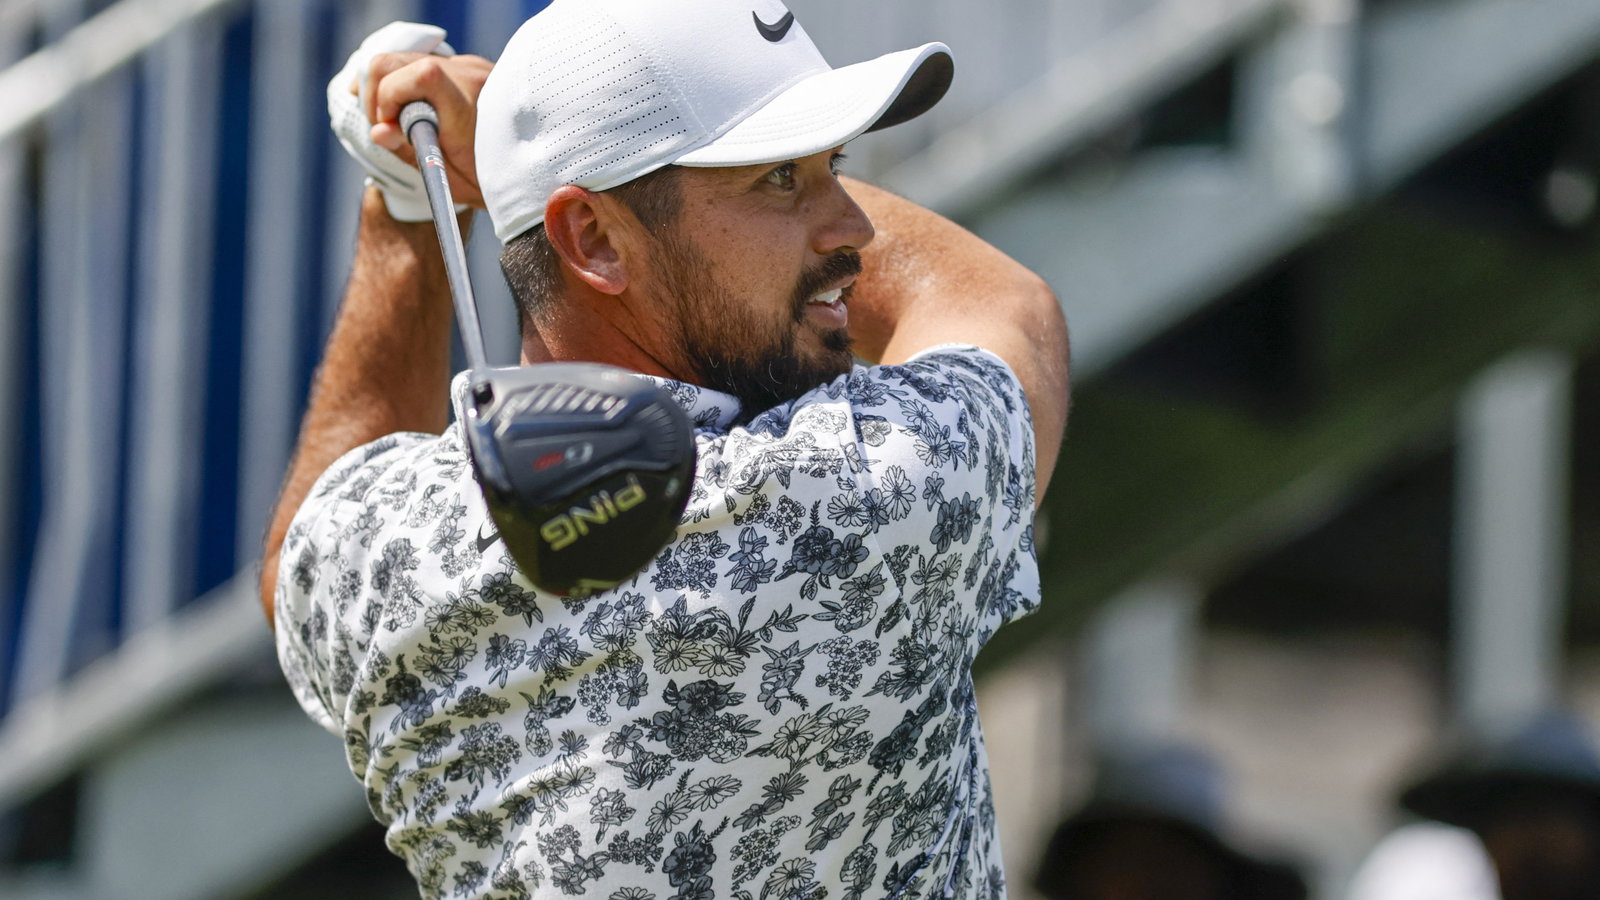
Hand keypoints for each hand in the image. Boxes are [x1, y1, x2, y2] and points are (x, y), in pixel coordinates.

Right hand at [328, 22, 491, 217]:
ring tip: (392, 120)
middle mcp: (471, 77)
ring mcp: (470, 66)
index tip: (388, 127)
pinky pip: (421, 62)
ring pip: (404, 58)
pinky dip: (404, 81)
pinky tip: (403, 105)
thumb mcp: (451, 181)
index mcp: (469, 108)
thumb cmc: (493, 183)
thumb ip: (412, 154)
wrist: (534, 169)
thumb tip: (377, 132)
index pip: (422, 75)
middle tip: (382, 126)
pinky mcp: (467, 65)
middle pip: (396, 61)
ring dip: (387, 86)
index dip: (389, 96)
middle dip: (376, 92)